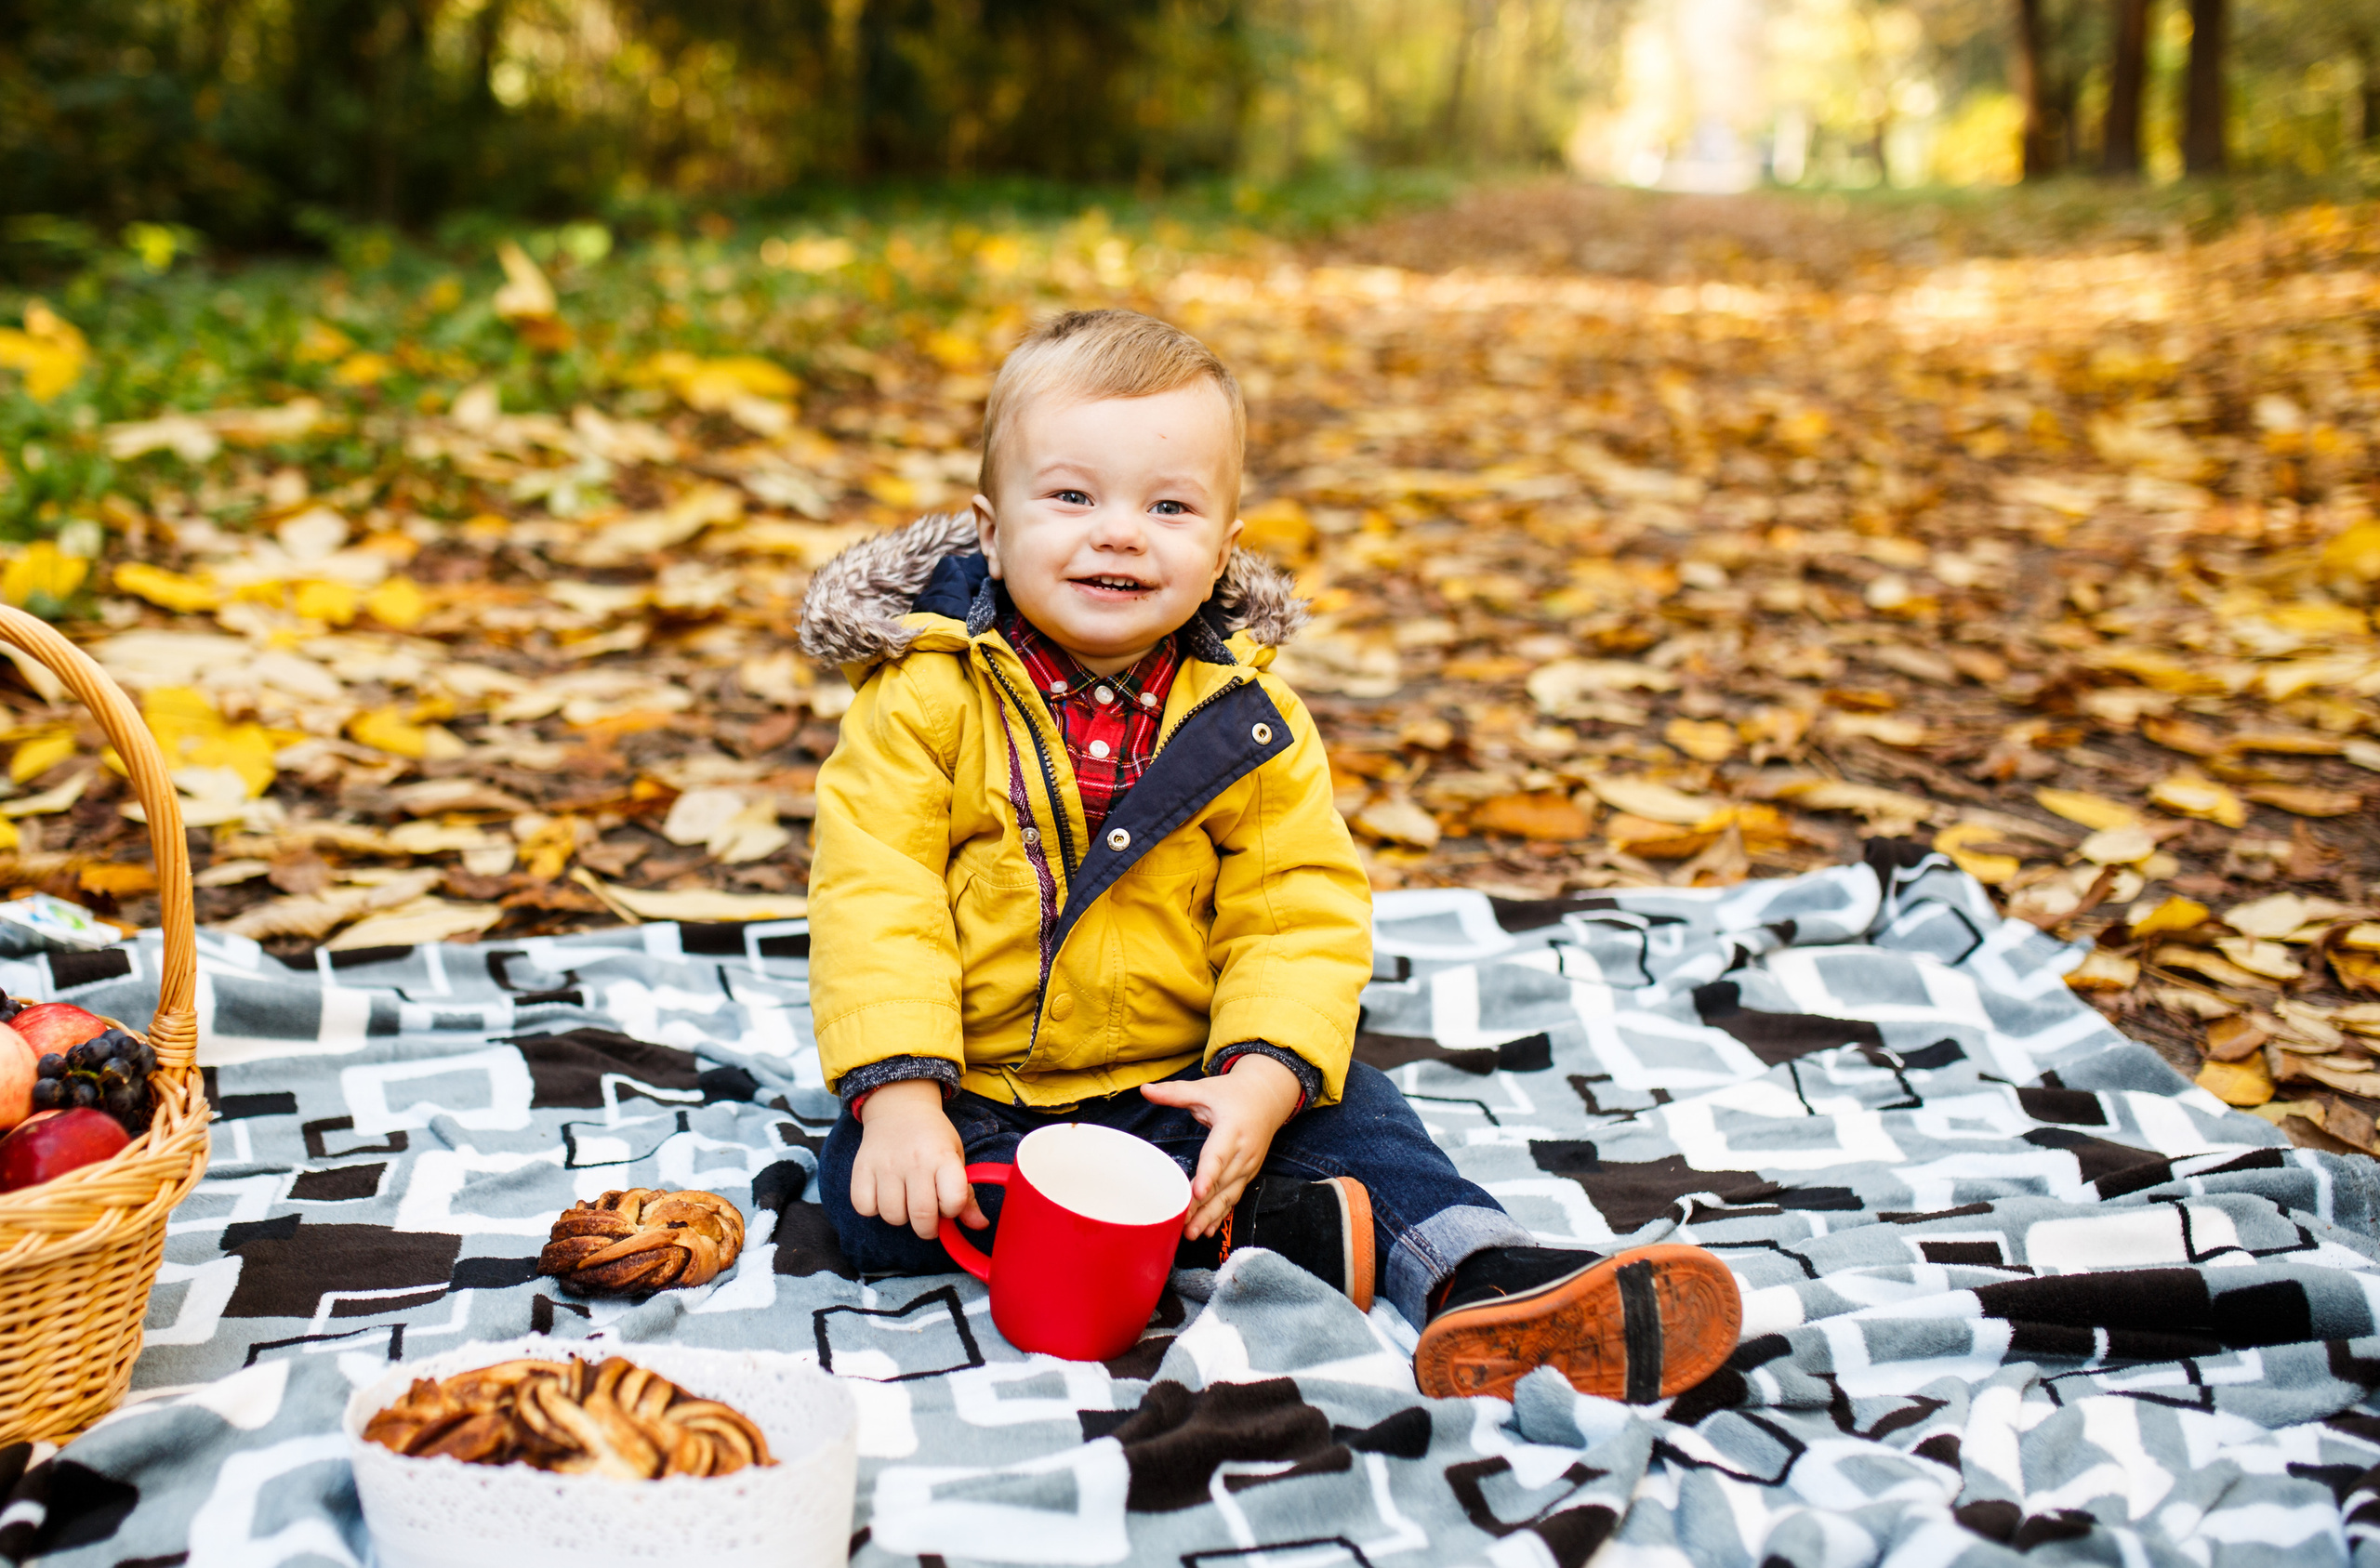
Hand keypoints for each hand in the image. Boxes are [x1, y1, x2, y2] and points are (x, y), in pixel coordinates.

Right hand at [850, 1079, 986, 1240]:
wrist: (900, 1108)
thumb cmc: (932, 1139)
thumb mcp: (955, 1158)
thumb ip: (966, 1195)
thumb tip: (980, 1225)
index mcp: (943, 1157)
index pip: (953, 1199)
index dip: (952, 1210)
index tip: (948, 1204)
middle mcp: (914, 1161)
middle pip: (921, 1215)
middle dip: (927, 1228)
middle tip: (928, 1218)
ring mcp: (885, 1164)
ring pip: (892, 1215)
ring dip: (900, 1217)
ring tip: (905, 1200)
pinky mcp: (861, 1168)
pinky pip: (864, 1207)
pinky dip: (873, 1208)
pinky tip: (883, 1194)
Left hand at [1139, 1054, 1303, 1239]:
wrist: (1268, 1098)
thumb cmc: (1233, 1093)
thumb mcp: (1205, 1089)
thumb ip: (1175, 1093)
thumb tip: (1145, 1090)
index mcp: (1233, 1128)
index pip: (1219, 1155)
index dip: (1208, 1174)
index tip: (1197, 1192)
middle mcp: (1244, 1151)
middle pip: (1221, 1182)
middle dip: (1203, 1205)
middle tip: (1183, 1224)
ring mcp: (1248, 1165)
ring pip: (1228, 1194)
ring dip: (1211, 1216)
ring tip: (1192, 1234)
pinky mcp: (1248, 1174)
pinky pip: (1233, 1197)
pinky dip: (1221, 1214)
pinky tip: (1207, 1230)